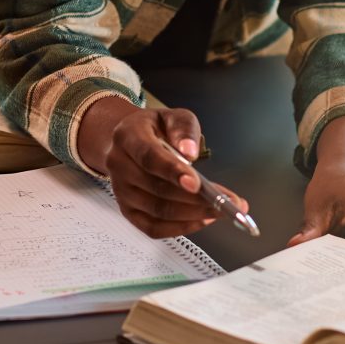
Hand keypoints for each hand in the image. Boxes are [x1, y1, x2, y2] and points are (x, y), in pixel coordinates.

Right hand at [74, 94, 232, 238]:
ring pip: (158, 211)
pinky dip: (180, 228)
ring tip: (219, 211)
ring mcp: (121, 191)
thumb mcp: (172, 116)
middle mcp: (119, 165)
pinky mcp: (127, 210)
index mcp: (128, 136)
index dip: (172, 172)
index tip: (196, 183)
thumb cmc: (154, 129)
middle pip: (157, 189)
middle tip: (225, 201)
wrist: (129, 142)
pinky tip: (201, 220)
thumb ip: (184, 128)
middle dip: (195, 199)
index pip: (149, 157)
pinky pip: (153, 227)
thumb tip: (189, 152)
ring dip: (193, 214)